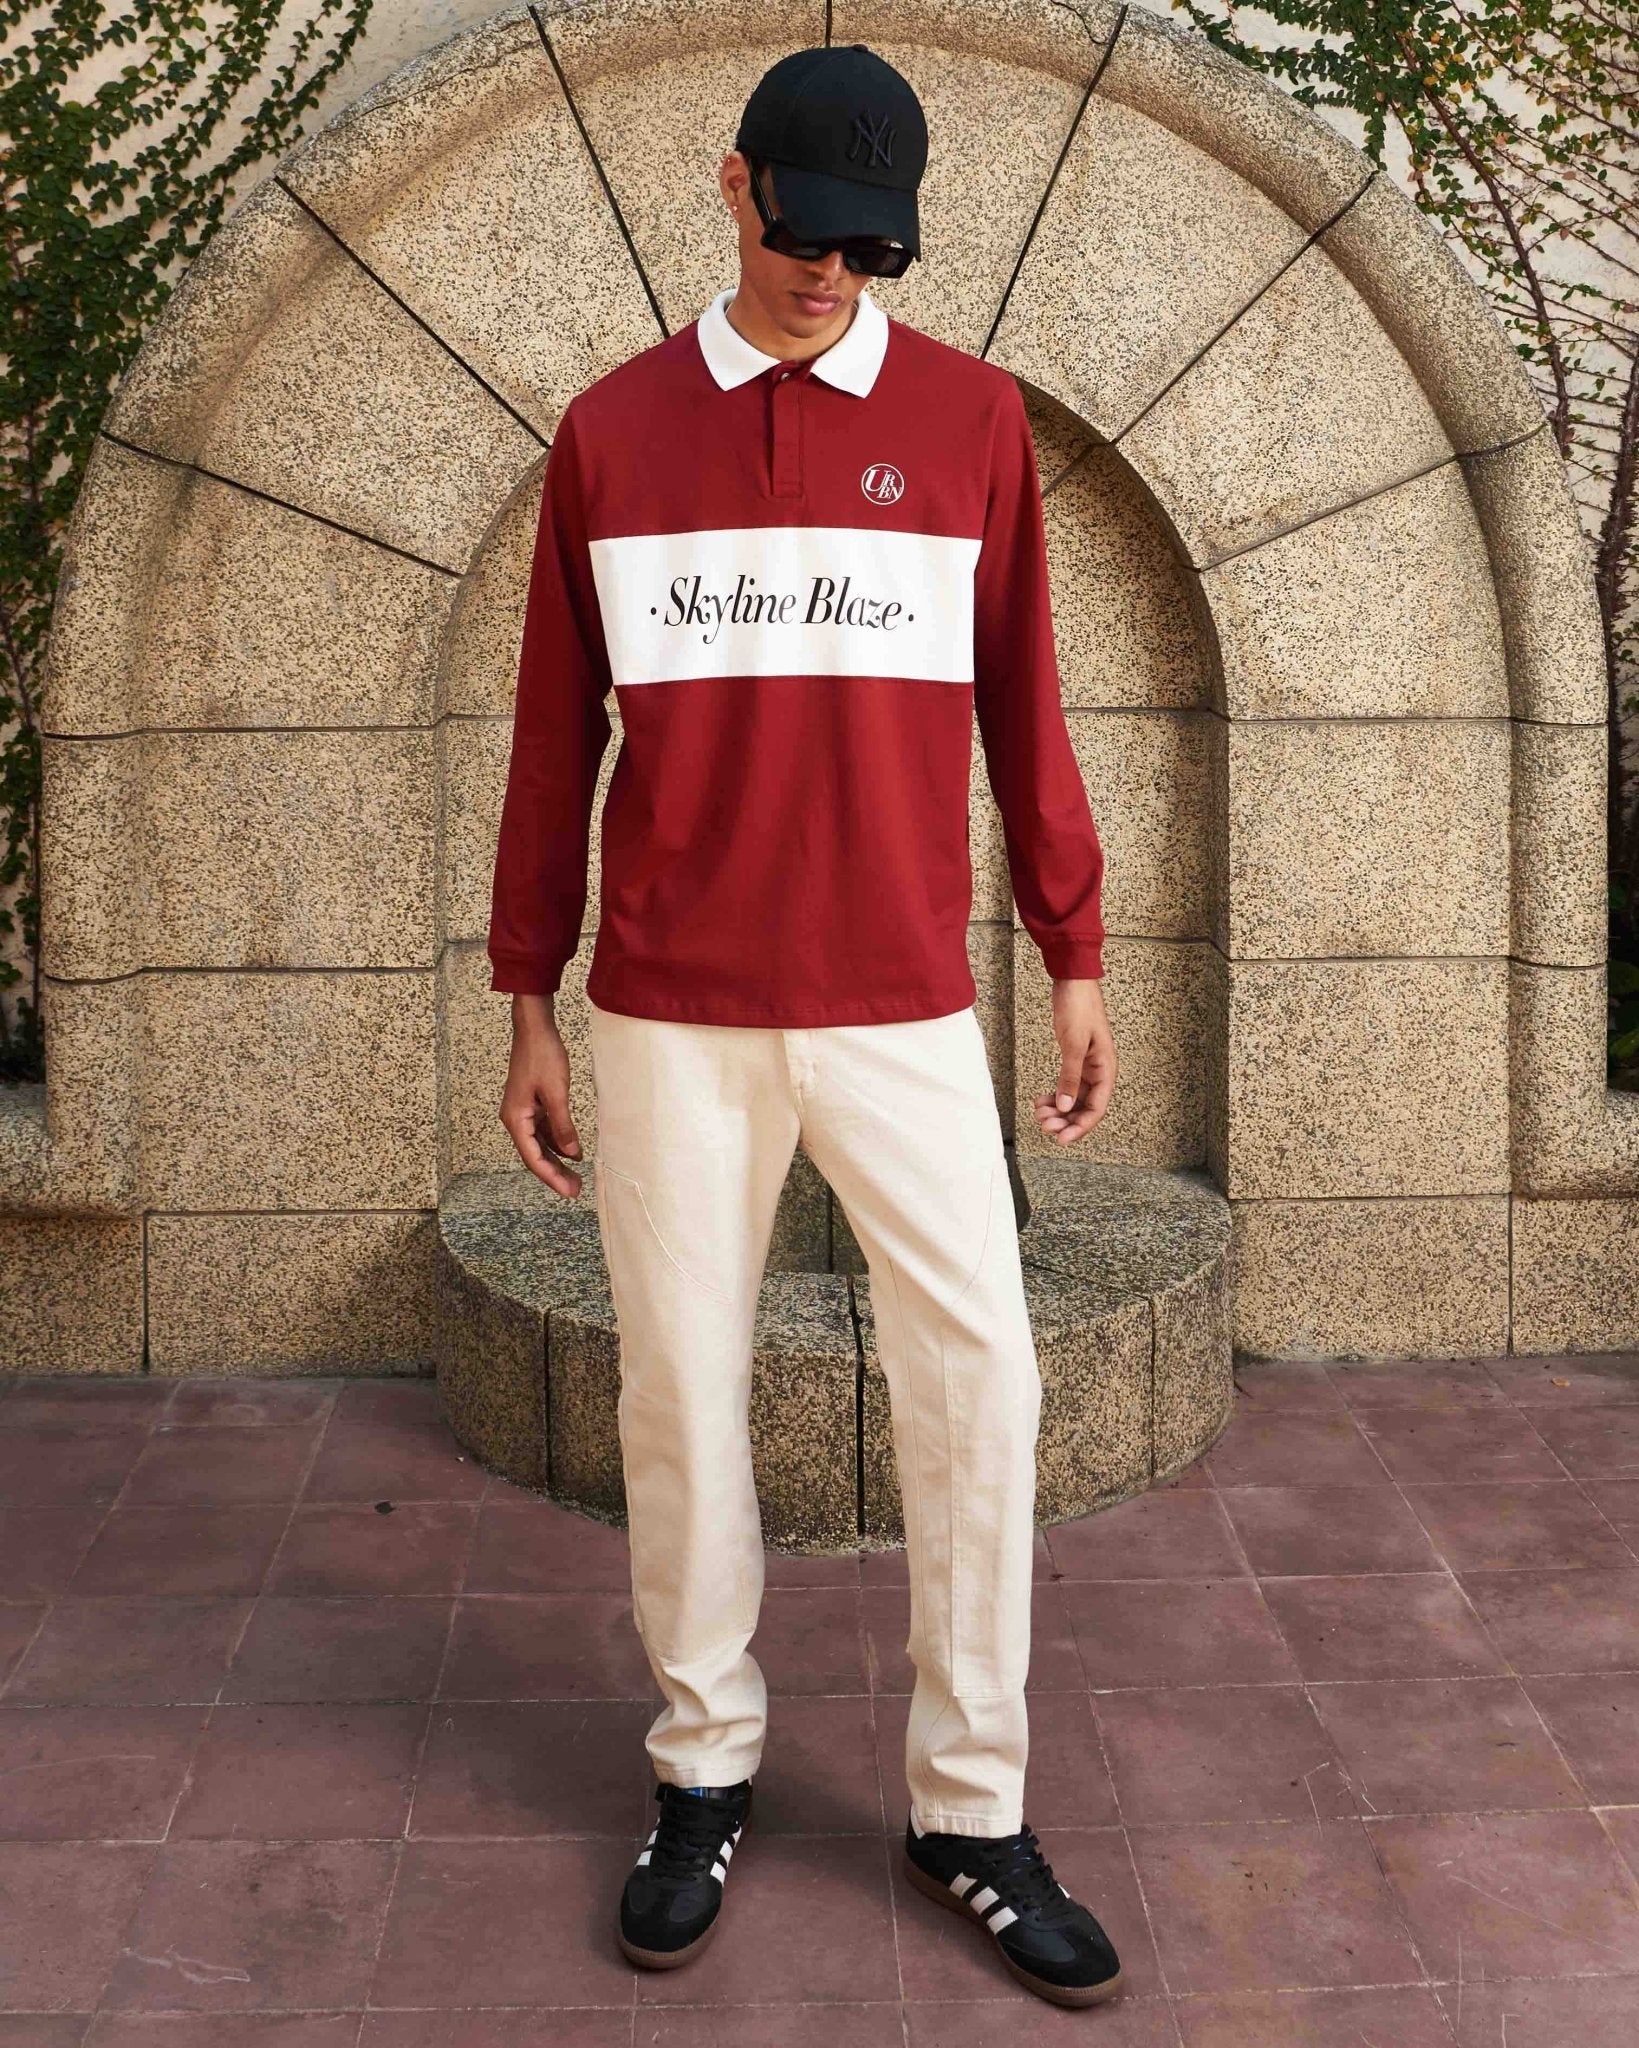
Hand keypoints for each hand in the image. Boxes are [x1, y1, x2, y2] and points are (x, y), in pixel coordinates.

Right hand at [498, 995, 585, 1195]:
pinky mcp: (531, 1104)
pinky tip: (572, 1151)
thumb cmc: (542, 1055)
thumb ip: (564, 1126)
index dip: (551, 1177)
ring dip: (556, 1160)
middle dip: (554, 1174)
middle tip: (576, 1190)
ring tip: (576, 1177)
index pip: (533, 1158)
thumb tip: (572, 1154)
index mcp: (516, 1118)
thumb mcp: (557, 1093)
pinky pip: (543, 1130)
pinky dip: (557, 1142)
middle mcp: (515, 1118)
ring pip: (539, 1144)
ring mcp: (522, 1111)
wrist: (534, 1028)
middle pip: (534, 1155)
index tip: (569, 1191)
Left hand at [1033, 977, 1116, 1145]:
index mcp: (1106, 1069)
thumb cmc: (1079, 1007)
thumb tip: (1066, 1106)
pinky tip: (1042, 1100)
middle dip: (1065, 1121)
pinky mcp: (1075, 1060)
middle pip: (1085, 1107)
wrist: (1073, 982)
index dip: (1079, 1127)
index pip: (1096, 1108)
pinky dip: (1055, 1095)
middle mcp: (1099, 1071)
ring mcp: (1087, 1066)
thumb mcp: (1074, 1045)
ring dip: (1058, 1110)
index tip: (1061, 1139)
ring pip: (1074, 1099)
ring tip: (1040, 1113)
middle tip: (1045, 1126)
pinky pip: (1067, 1086)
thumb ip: (1070, 1077)